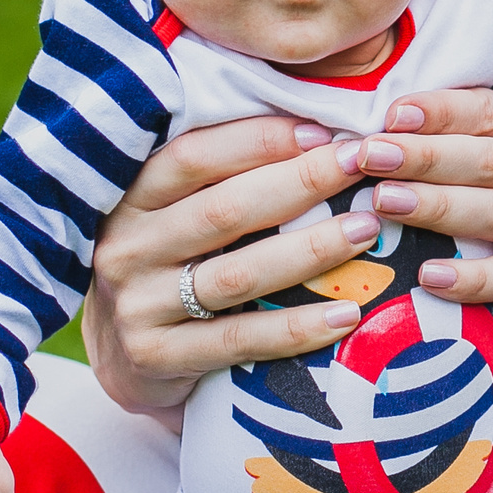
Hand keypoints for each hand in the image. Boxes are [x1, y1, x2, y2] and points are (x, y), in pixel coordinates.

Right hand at [85, 116, 387, 420]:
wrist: (127, 359)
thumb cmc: (171, 267)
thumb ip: (223, 178)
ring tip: (365, 230)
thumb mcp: (176, 215)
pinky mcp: (158, 357)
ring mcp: (139, 305)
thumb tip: (317, 136)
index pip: (194, 156)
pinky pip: (240, 339)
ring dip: (311, 249)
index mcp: (132, 198)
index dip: (260, 140)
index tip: (322, 132)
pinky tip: (347, 313)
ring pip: (239, 273)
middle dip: (301, 182)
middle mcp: (127, 247)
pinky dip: (298, 327)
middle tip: (362, 166)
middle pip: (224, 209)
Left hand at [361, 88, 492, 306]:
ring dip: (437, 207)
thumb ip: (417, 138)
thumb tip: (349, 135)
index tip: (391, 116)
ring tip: (385, 203)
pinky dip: (469, 277)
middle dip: (424, 157)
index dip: (437, 112)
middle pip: (483, 160)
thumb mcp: (455, 155)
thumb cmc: (470, 192)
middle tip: (370, 157)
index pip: (480, 111)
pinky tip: (428, 275)